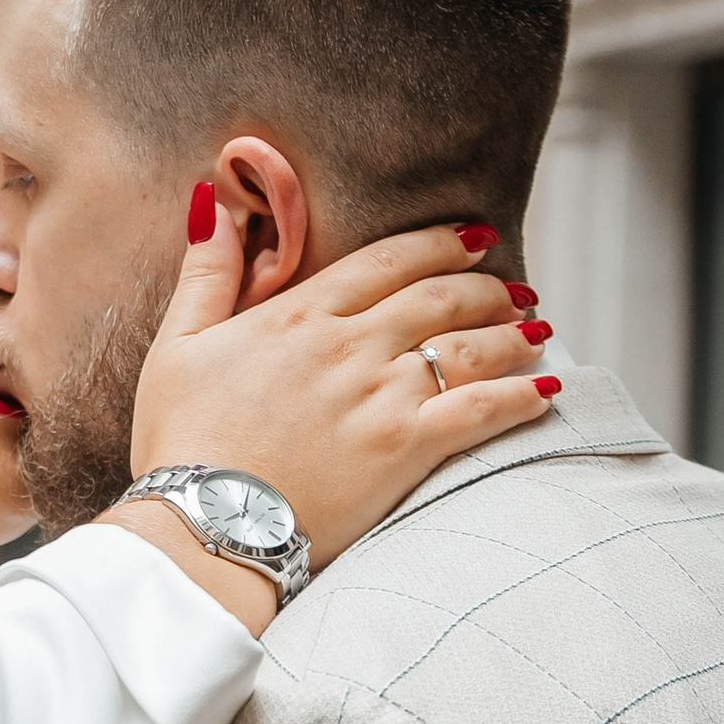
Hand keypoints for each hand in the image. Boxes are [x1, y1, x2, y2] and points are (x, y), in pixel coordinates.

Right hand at [121, 202, 556, 589]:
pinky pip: (479, 411)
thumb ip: (206, 272)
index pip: (387, 260)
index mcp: (300, 315)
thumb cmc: (182, 441)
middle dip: (485, 286)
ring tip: (537, 329)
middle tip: (513, 286)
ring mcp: (382, 396)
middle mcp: (351, 346)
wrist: (204, 523)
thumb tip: (215, 200)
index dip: (437, 243)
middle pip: (439, 297)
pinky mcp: (405, 449)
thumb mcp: (177, 344)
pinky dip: (519, 397)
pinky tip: (546, 389)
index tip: (472, 237)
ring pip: (467, 347)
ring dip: (511, 333)